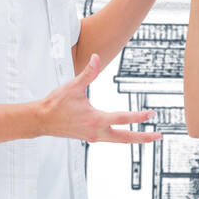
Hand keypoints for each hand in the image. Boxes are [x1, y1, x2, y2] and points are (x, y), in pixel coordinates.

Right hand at [40, 53, 162, 143]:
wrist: (40, 120)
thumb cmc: (55, 104)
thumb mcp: (73, 86)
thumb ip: (88, 73)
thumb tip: (96, 57)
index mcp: (96, 120)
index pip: (123, 118)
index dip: (139, 116)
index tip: (151, 114)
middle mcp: (97, 132)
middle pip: (125, 138)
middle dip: (143, 137)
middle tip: (158, 136)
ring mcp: (93, 137)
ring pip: (118, 140)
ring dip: (133, 139)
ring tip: (147, 136)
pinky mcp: (89, 137)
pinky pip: (109, 138)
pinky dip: (120, 137)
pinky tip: (124, 133)